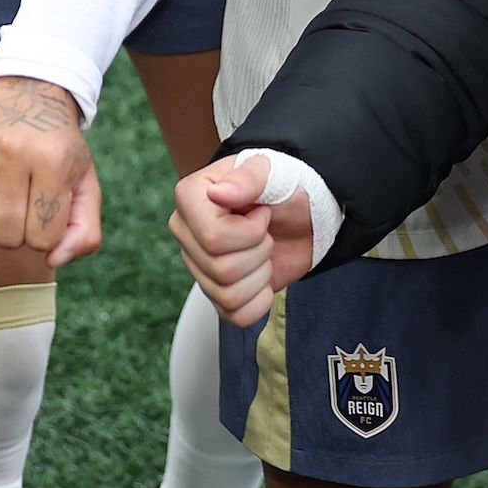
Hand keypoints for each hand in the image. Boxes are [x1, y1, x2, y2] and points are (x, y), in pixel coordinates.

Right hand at [0, 77, 100, 266]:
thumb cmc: (58, 149)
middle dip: (17, 234)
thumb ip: (84, 232)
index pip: (43, 240)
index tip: (46, 209)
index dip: (46, 234)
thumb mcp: (85, 184)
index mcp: (52, 161)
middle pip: (7, 238)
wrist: (26, 92)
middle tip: (23, 205)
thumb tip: (52, 261)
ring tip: (0, 200)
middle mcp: (11, 152)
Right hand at [167, 152, 315, 325]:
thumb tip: (218, 193)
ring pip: (227, 295)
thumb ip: (248, 178)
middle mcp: (186, 232)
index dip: (251, 233)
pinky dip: (260, 301)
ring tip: (263, 251)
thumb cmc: (284, 187)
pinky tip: (262, 276)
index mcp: (190, 197)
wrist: (302, 212)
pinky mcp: (215, 291)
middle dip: (260, 252)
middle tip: (266, 231)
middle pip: (221, 269)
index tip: (262, 212)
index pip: (213, 238)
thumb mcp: (273, 172)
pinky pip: (235, 315)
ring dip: (261, 275)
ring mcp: (198, 264)